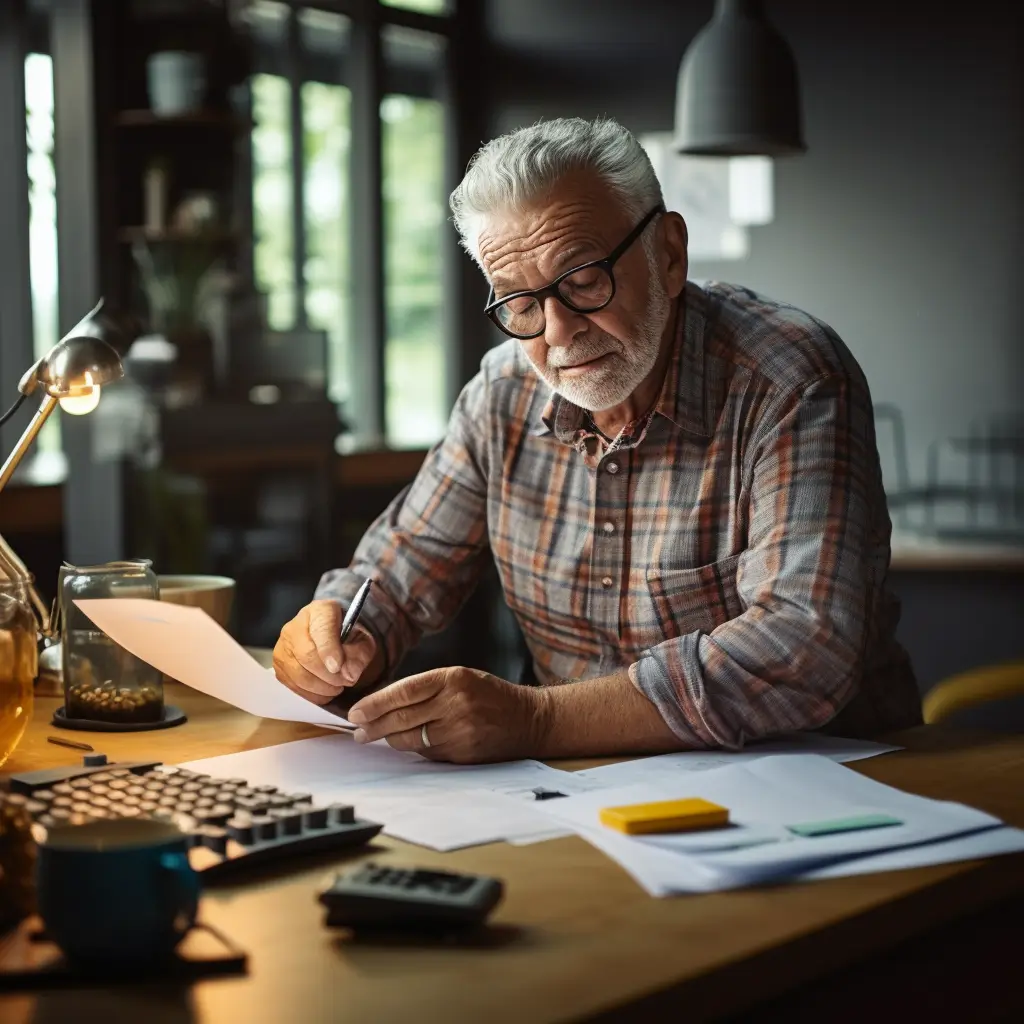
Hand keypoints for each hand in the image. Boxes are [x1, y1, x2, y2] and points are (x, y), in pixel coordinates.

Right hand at [273, 599, 378, 705]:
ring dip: (322, 687)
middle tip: (344, 682)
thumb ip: (359, 655)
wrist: (332, 639)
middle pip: (306, 655)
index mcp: (320, 611)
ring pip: (298, 674)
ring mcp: (282, 647)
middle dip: (328, 675)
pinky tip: (325, 690)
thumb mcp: (362, 641)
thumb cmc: (347, 638)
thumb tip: (349, 675)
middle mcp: (295, 626)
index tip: (338, 667)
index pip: (321, 630)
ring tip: (337, 686)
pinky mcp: (278, 667)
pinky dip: (312, 694)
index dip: (329, 650)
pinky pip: (293, 687)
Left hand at [347, 666, 548, 763]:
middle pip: (402, 718)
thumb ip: (427, 689)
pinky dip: (413, 748)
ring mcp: (459, 731)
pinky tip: (406, 743)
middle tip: (358, 731)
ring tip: (376, 737)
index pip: (404, 692)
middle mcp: (455, 704)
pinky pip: (427, 753)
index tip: (356, 712)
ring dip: (389, 739)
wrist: (529, 719)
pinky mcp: (462, 753)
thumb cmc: (491, 695)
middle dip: (374, 725)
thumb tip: (385, 704)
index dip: (375, 703)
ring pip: (410, 739)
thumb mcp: (461, 678)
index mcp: (453, 679)